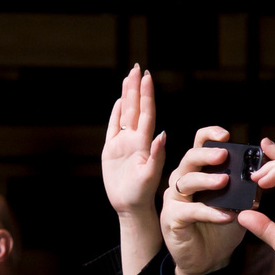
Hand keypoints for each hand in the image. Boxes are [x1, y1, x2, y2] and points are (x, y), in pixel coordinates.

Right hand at [100, 64, 167, 214]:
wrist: (131, 207)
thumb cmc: (142, 194)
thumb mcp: (150, 176)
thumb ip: (155, 156)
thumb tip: (162, 135)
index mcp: (144, 143)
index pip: (146, 113)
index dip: (146, 95)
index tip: (148, 76)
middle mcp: (135, 139)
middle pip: (135, 108)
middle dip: (136, 88)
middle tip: (137, 67)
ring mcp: (123, 144)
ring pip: (125, 113)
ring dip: (127, 95)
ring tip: (129, 77)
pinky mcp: (112, 150)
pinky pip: (114, 127)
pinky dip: (116, 113)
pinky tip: (120, 101)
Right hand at [157, 129, 246, 274]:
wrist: (209, 261)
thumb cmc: (222, 229)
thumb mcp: (238, 205)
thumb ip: (247, 189)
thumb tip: (263, 173)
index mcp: (198, 172)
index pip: (199, 145)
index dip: (210, 135)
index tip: (226, 135)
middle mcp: (182, 181)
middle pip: (190, 158)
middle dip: (207, 154)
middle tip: (224, 155)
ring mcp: (175, 199)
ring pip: (186, 181)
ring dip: (207, 180)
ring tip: (224, 182)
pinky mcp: (172, 219)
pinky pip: (191, 211)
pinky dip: (210, 212)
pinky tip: (226, 216)